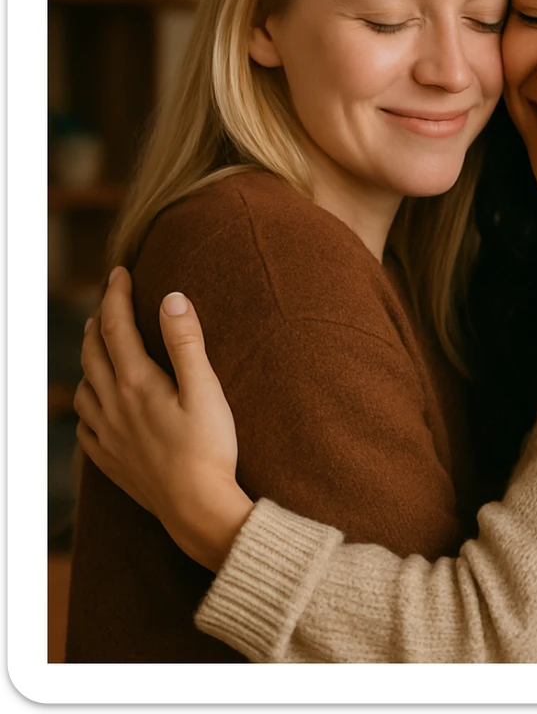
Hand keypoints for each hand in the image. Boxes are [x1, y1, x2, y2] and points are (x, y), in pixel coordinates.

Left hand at [75, 267, 253, 570]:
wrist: (196, 509)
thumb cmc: (209, 449)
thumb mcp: (206, 389)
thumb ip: (187, 342)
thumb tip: (171, 298)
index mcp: (136, 384)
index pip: (116, 327)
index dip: (115, 294)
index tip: (119, 271)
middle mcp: (113, 406)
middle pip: (93, 352)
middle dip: (98, 320)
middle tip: (109, 301)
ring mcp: (107, 436)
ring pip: (83, 386)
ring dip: (89, 358)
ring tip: (100, 345)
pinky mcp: (110, 460)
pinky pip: (84, 424)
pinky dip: (87, 402)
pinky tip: (98, 403)